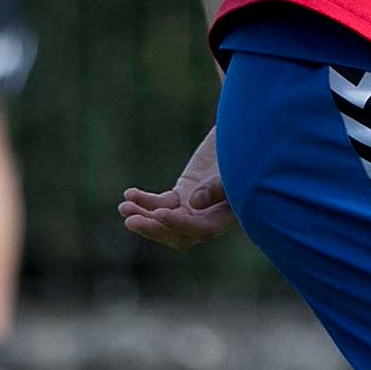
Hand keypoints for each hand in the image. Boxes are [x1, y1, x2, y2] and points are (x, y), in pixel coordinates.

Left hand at [117, 129, 232, 250]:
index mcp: (229, 215)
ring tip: (124, 206)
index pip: (202, 229)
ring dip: (144, 215)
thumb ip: (218, 188)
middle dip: (154, 228)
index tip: (159, 213)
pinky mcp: (183, 194)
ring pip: (166, 219)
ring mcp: (195, 207)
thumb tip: (193, 204)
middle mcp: (210, 217)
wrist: (243, 135)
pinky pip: (161, 203)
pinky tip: (129, 194)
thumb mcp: (237, 168)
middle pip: (179, 234)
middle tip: (131, 221)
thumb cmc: (246, 152)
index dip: (180, 224)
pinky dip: (144, 200)